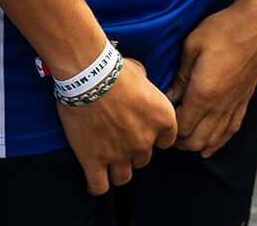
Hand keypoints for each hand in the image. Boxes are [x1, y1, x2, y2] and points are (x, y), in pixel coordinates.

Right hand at [56, 57, 176, 194]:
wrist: (89, 75)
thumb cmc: (115, 69)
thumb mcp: (141, 73)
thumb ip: (147, 88)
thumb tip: (142, 86)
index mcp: (163, 119)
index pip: (167, 141)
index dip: (155, 137)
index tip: (144, 131)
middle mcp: (145, 141)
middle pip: (143, 159)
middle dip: (133, 151)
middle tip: (120, 138)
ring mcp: (120, 154)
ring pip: (124, 177)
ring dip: (117, 169)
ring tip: (108, 159)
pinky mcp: (94, 161)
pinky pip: (99, 187)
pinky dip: (97, 185)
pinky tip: (95, 176)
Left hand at [165, 0, 256, 156]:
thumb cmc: (223, 29)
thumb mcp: (192, 47)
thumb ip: (180, 77)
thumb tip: (166, 98)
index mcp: (204, 94)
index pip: (181, 127)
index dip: (167, 128)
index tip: (158, 118)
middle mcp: (221, 106)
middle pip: (195, 141)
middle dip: (178, 141)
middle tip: (166, 129)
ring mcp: (234, 105)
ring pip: (213, 140)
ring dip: (196, 144)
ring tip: (182, 138)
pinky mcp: (244, 100)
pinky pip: (231, 131)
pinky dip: (217, 142)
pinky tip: (209, 147)